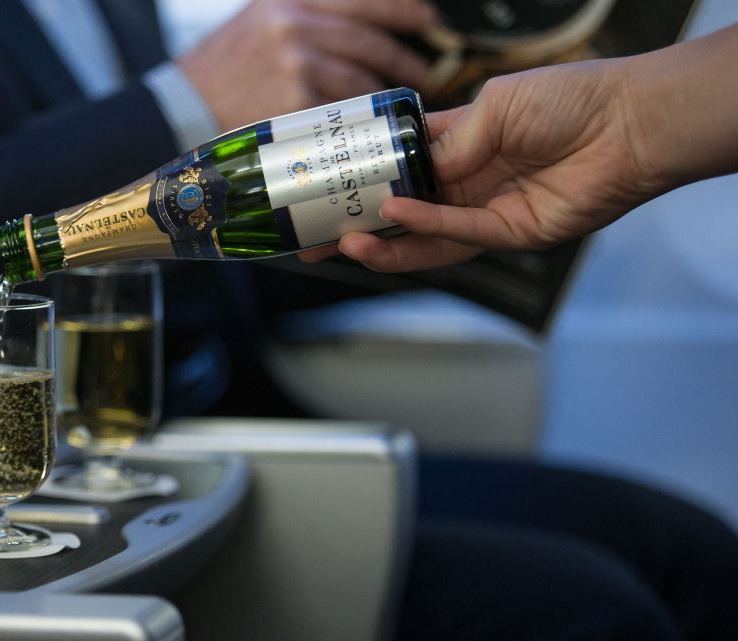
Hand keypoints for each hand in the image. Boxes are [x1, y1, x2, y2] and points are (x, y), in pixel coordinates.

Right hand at [178, 0, 436, 130]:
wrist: (184, 102)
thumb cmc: (224, 64)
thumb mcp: (261, 17)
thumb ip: (305, 11)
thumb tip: (359, 18)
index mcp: (291, 2)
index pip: (363, 0)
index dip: (403, 10)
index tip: (428, 19)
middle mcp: (295, 27)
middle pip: (369, 42)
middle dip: (403, 59)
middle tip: (423, 73)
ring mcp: (296, 66)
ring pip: (360, 81)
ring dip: (384, 95)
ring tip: (395, 105)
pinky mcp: (293, 105)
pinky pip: (339, 113)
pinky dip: (356, 121)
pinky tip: (365, 127)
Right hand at [300, 58, 657, 270]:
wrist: (631, 123)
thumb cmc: (570, 99)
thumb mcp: (493, 106)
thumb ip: (446, 144)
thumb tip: (408, 176)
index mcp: (457, 144)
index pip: (394, 165)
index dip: (357, 177)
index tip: (318, 183)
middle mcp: (464, 182)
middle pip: (396, 213)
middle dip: (353, 226)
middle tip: (309, 236)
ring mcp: (483, 211)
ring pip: (418, 237)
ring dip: (379, 241)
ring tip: (341, 242)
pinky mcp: (508, 233)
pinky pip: (455, 235)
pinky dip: (421, 228)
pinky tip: (392, 217)